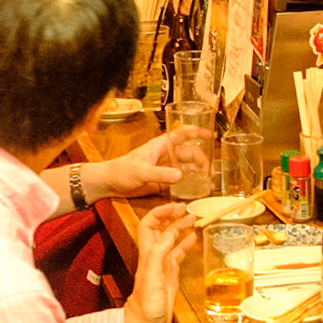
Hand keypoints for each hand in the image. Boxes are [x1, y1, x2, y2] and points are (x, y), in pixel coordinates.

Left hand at [87, 127, 205, 201]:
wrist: (110, 183)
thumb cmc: (123, 170)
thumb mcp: (141, 171)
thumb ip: (160, 174)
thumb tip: (181, 176)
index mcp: (162, 145)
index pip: (182, 134)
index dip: (197, 132)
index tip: (212, 135)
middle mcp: (166, 154)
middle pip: (190, 153)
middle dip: (202, 160)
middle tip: (211, 173)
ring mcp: (165, 167)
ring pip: (187, 167)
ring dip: (198, 173)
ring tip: (209, 182)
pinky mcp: (163, 180)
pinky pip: (180, 181)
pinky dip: (190, 184)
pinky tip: (198, 190)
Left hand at [123, 202, 194, 322]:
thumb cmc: (146, 305)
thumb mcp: (152, 277)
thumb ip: (160, 253)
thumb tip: (171, 232)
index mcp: (148, 254)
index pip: (149, 225)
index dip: (160, 212)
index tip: (175, 207)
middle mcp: (154, 256)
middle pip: (161, 229)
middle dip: (172, 216)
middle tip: (188, 209)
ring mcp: (162, 265)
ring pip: (171, 240)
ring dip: (180, 228)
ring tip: (194, 219)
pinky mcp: (170, 275)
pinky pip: (178, 254)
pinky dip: (185, 244)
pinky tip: (194, 239)